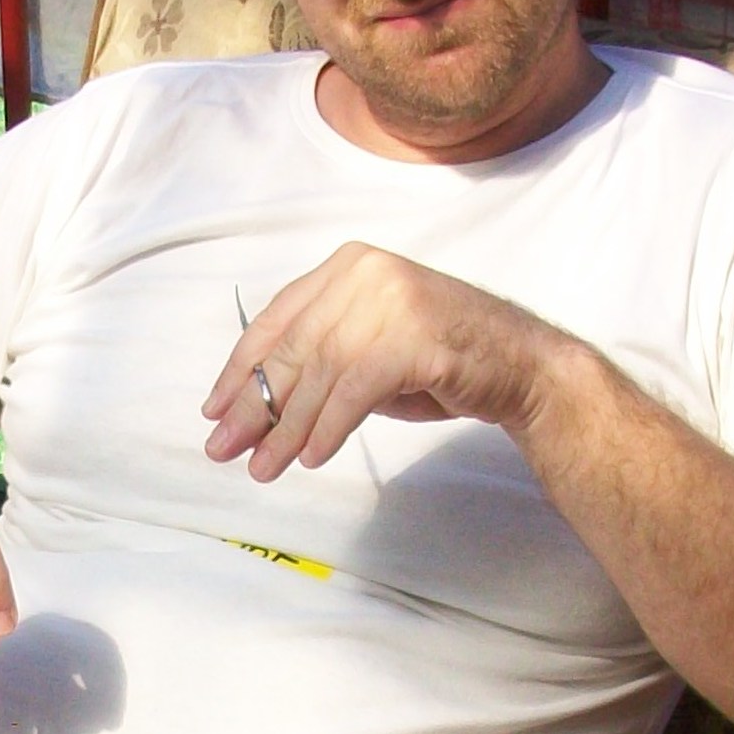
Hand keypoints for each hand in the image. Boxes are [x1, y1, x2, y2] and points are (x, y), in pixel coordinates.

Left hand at [203, 243, 559, 481]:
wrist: (519, 365)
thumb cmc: (440, 361)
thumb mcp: (368, 352)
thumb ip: (320, 363)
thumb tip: (257, 409)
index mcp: (347, 266)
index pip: (277, 320)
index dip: (241, 369)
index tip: (214, 409)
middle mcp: (365, 272)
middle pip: (293, 349)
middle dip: (254, 406)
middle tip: (225, 449)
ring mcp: (391, 299)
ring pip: (319, 374)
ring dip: (286, 429)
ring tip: (265, 467)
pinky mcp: (413, 334)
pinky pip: (354, 390)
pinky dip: (328, 428)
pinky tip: (313, 457)